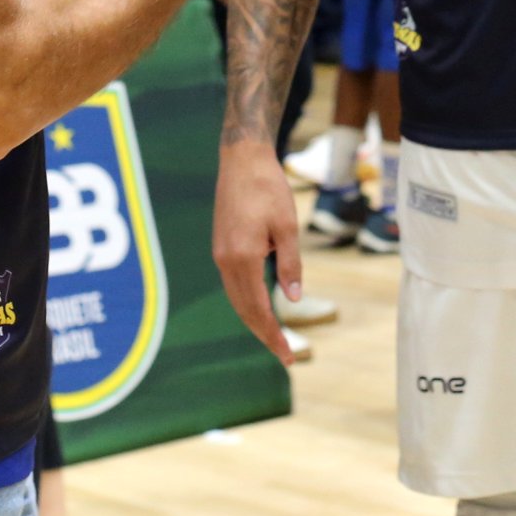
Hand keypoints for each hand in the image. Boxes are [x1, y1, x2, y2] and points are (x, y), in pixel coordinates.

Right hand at [212, 139, 304, 363]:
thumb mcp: (287, 226)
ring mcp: (220, 254)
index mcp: (242, 258)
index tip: (288, 355)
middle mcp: (226, 261)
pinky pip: (234, 284)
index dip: (273, 334)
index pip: (258, 308)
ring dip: (255, 320)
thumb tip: (295, 298)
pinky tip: (261, 307)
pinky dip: (247, 302)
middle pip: (244, 310)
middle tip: (287, 355)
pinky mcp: (221, 247)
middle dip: (265, 334)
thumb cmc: (268, 188)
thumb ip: (289, 265)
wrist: (242, 160)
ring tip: (276, 337)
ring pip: (236, 299)